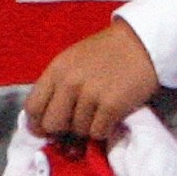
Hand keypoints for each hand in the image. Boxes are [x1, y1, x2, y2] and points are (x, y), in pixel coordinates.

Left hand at [25, 20, 160, 143]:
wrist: (144, 42)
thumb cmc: (107, 52)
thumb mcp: (73, 60)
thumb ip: (58, 85)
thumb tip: (47, 120)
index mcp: (57, 69)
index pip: (33, 107)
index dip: (38, 123)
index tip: (47, 128)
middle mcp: (70, 82)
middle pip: (52, 124)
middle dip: (63, 128)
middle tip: (77, 122)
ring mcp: (91, 94)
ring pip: (78, 131)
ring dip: (88, 127)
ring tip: (100, 111)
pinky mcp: (112, 106)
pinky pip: (98, 133)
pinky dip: (104, 129)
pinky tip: (111, 115)